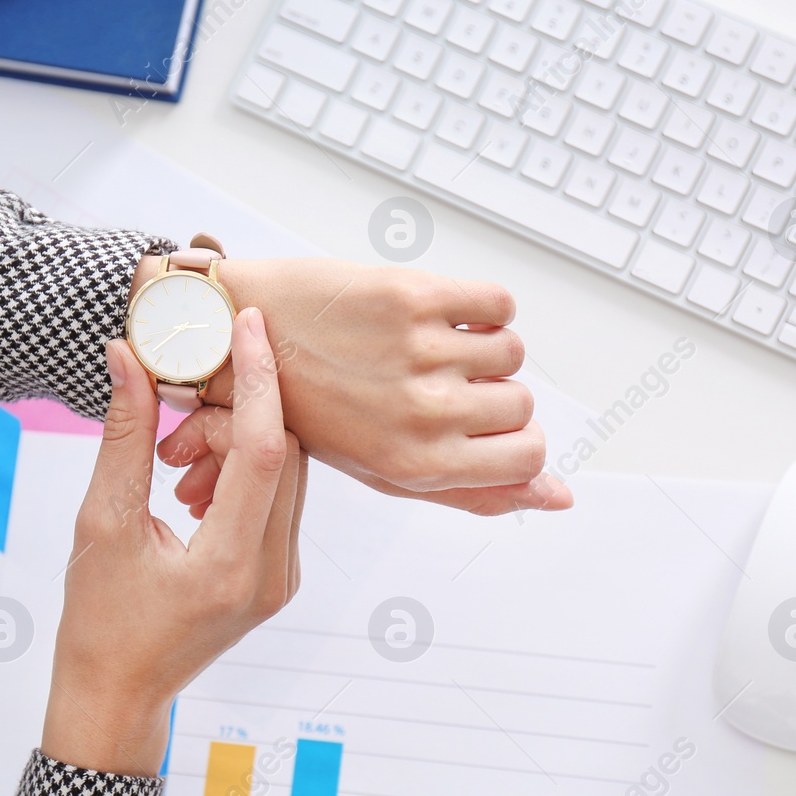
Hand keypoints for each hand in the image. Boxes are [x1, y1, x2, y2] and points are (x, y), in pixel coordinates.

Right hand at [42, 307, 305, 776]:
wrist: (117, 694)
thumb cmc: (99, 622)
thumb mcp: (101, 522)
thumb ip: (126, 435)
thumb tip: (129, 358)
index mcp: (230, 566)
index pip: (264, 450)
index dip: (257, 379)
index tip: (245, 326)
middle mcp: (273, 573)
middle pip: (282, 453)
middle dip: (229, 415)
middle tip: (172, 422)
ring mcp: (283, 577)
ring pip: (285, 472)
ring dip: (231, 443)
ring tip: (170, 463)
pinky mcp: (279, 575)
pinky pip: (277, 498)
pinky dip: (239, 471)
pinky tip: (189, 486)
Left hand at [148, 257, 572, 516]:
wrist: (236, 333)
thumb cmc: (307, 406)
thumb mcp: (386, 467)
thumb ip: (474, 490)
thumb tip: (559, 498)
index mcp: (412, 465)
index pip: (527, 456)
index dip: (511, 437)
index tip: (479, 422)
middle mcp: (419, 415)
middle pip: (522, 402)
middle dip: (492, 391)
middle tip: (436, 381)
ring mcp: (416, 354)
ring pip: (512, 351)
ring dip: (483, 345)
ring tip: (430, 347)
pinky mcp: (411, 297)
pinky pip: (499, 302)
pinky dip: (481, 305)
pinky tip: (437, 314)